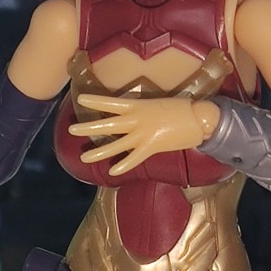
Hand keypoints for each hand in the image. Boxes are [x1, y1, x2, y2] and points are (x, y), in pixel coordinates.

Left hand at [69, 94, 218, 175]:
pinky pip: (133, 159)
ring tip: (83, 156)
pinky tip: (113, 172)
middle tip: (71, 128)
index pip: (111, 102)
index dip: (95, 101)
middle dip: (88, 127)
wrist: (199, 117)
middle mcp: (136, 119)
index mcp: (138, 105)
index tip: (81, 99)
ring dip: (98, 151)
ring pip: (115, 144)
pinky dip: (123, 166)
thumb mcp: (158, 104)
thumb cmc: (182, 108)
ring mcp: (143, 134)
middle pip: (106, 124)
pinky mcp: (152, 147)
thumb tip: (134, 115)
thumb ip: (143, 110)